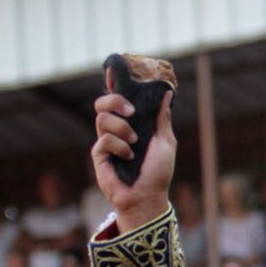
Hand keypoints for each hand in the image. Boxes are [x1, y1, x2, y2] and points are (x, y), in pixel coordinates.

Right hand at [92, 90, 176, 233]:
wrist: (148, 197)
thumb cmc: (158, 172)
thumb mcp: (166, 142)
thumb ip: (162, 119)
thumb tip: (167, 94)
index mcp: (132, 123)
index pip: (119, 99)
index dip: (114, 83)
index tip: (113, 70)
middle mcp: (116, 129)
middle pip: (102, 102)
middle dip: (114, 100)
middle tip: (130, 111)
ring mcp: (106, 141)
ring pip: (102, 118)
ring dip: (122, 128)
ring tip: (134, 142)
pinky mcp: (99, 155)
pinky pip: (104, 140)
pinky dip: (119, 146)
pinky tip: (128, 157)